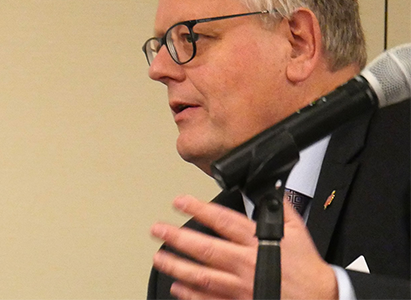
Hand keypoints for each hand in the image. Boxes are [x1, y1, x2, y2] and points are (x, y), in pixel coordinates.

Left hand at [150, 195, 337, 299]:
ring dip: (176, 266)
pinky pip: (209, 299)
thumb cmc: (306, 269)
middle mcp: (245, 263)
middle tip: (158, 230)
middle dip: (177, 238)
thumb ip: (279, 208)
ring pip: (201, 275)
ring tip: (159, 257)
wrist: (319, 299)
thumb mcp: (298, 231)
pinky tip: (176, 287)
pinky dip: (190, 294)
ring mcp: (240, 286)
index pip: (222, 221)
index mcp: (257, 242)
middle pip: (205, 248)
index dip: (198, 209)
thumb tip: (269, 189)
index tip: (179, 201)